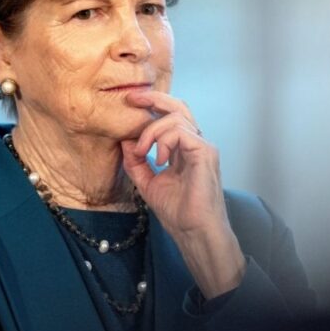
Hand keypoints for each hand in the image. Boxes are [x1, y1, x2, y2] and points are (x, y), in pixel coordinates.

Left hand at [121, 90, 244, 298]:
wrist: (193, 231)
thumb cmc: (178, 212)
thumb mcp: (148, 183)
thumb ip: (137, 162)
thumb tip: (124, 140)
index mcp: (184, 150)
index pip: (170, 117)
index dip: (151, 106)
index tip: (128, 104)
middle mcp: (195, 144)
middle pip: (178, 107)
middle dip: (153, 99)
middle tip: (131, 99)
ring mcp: (202, 147)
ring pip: (176, 118)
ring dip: (151, 131)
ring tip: (143, 152)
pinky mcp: (205, 153)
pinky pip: (181, 132)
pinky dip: (164, 140)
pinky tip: (158, 159)